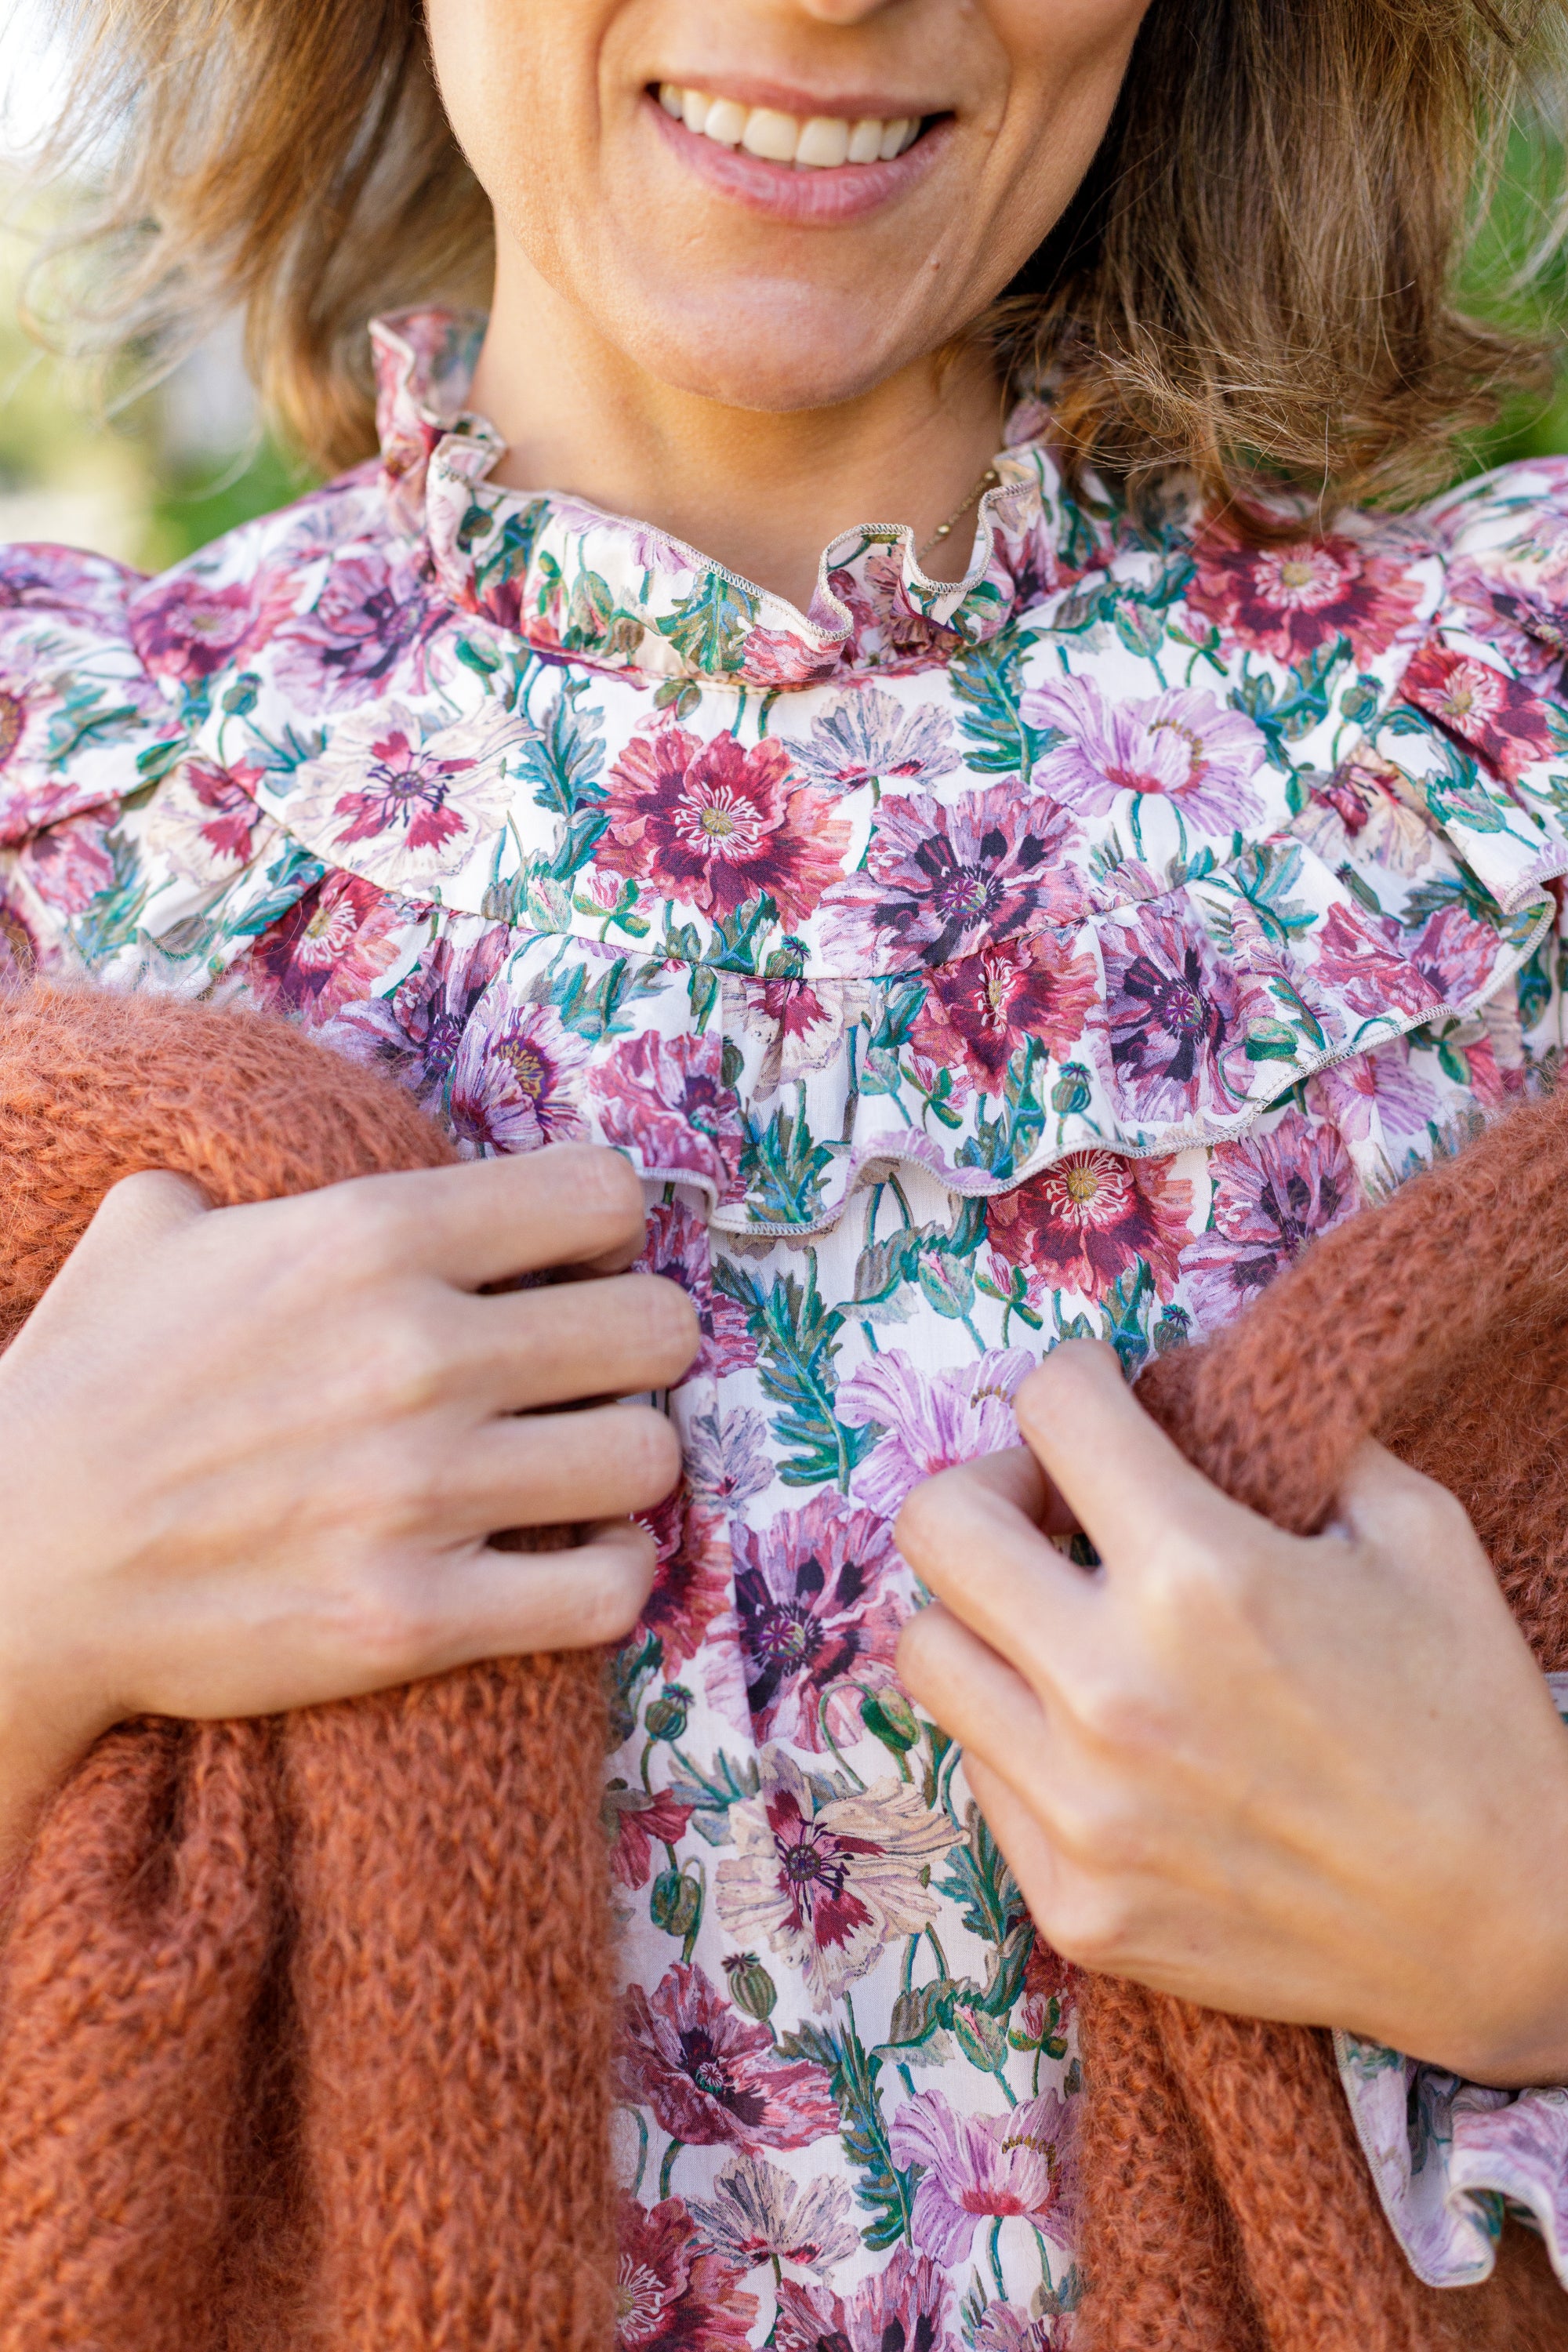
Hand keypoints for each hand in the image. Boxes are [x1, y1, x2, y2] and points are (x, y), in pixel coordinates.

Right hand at [0, 1142, 694, 1822]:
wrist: (13, 1568)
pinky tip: (567, 1557)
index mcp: (372, 1237)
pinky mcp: (418, 1618)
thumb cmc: (84, 1389)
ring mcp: (424, 1494)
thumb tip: (293, 1166)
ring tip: (577, 1465)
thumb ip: (257, 1182)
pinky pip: (609, 1589)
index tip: (573, 1265)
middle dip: (637, 1345)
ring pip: (650, 1456)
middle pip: (658, 1326)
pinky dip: (608, 1572)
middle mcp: (418, 1354)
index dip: (604, 1230)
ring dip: (624, 1460)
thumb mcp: (151, 1231)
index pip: (603, 1195)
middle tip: (589, 1372)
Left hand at [895, 1338, 1567, 2085]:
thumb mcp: (1415, 1533)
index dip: (1077, 1378)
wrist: (1506, 1935)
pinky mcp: (1071, 1902)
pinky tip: (1098, 1730)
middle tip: (1055, 1504)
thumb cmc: (1469, 1720)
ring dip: (986, 1613)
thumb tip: (1193, 1392)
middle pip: (937, 1523)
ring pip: (928, 1650)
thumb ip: (1291, 1444)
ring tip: (1061, 1619)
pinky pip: (978, 1770)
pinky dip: (1019, 1729)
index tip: (1099, 1397)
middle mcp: (1111, 1689)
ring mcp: (1079, 1809)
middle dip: (995, 1483)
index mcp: (1200, 1578)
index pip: (1051, 1408)